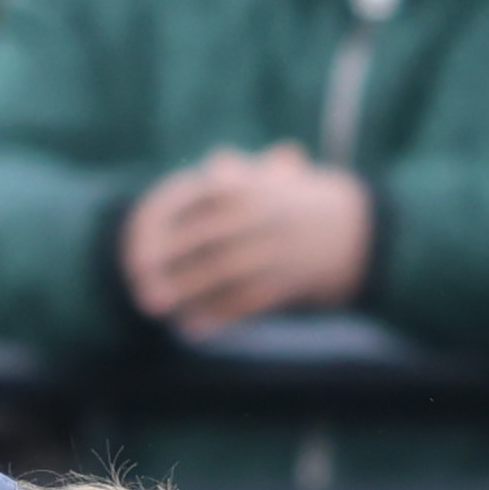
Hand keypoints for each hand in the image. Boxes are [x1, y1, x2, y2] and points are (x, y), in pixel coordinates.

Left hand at [119, 144, 374, 337]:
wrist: (355, 231)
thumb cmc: (298, 204)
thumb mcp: (269, 180)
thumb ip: (236, 173)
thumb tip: (216, 161)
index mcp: (248, 187)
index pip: (189, 205)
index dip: (158, 231)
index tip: (134, 250)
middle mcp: (260, 216)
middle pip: (200, 244)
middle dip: (166, 268)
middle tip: (137, 288)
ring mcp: (274, 249)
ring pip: (220, 275)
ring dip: (185, 295)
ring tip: (158, 309)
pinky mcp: (285, 280)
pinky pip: (244, 301)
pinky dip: (216, 316)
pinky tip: (193, 328)